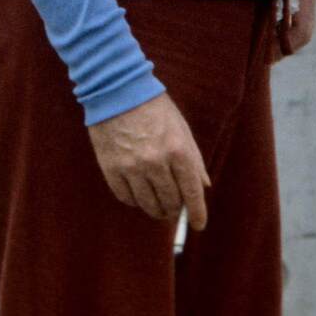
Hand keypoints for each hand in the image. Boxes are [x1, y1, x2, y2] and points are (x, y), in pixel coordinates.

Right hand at [87, 92, 210, 229]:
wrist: (117, 91)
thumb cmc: (154, 107)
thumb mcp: (181, 128)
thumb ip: (194, 159)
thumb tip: (203, 186)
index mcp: (178, 151)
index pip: (191, 194)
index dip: (197, 213)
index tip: (198, 224)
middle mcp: (156, 163)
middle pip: (169, 203)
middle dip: (175, 211)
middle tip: (174, 210)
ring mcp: (132, 167)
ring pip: (148, 204)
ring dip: (155, 210)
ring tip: (157, 207)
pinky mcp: (111, 168)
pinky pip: (126, 197)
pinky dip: (134, 201)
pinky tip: (138, 195)